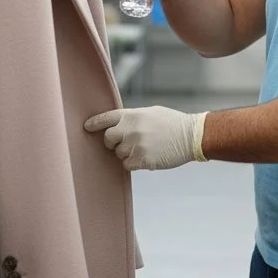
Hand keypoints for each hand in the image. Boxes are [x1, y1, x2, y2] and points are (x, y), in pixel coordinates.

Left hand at [84, 106, 208, 170]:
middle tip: (124, 143)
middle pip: (107, 139)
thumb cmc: (172, 123)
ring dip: (127, 154)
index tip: (86, 127)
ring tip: (145, 148)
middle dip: (112, 143)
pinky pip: (127, 165)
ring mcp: (135, 144)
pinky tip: (147, 157)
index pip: (105, 118)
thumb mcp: (151, 113)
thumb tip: (118, 126)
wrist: (191, 135)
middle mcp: (130, 129)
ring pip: (118, 154)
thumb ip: (132, 119)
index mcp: (132, 115)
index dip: (94, 123)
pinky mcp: (142, 159)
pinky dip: (134, 164)